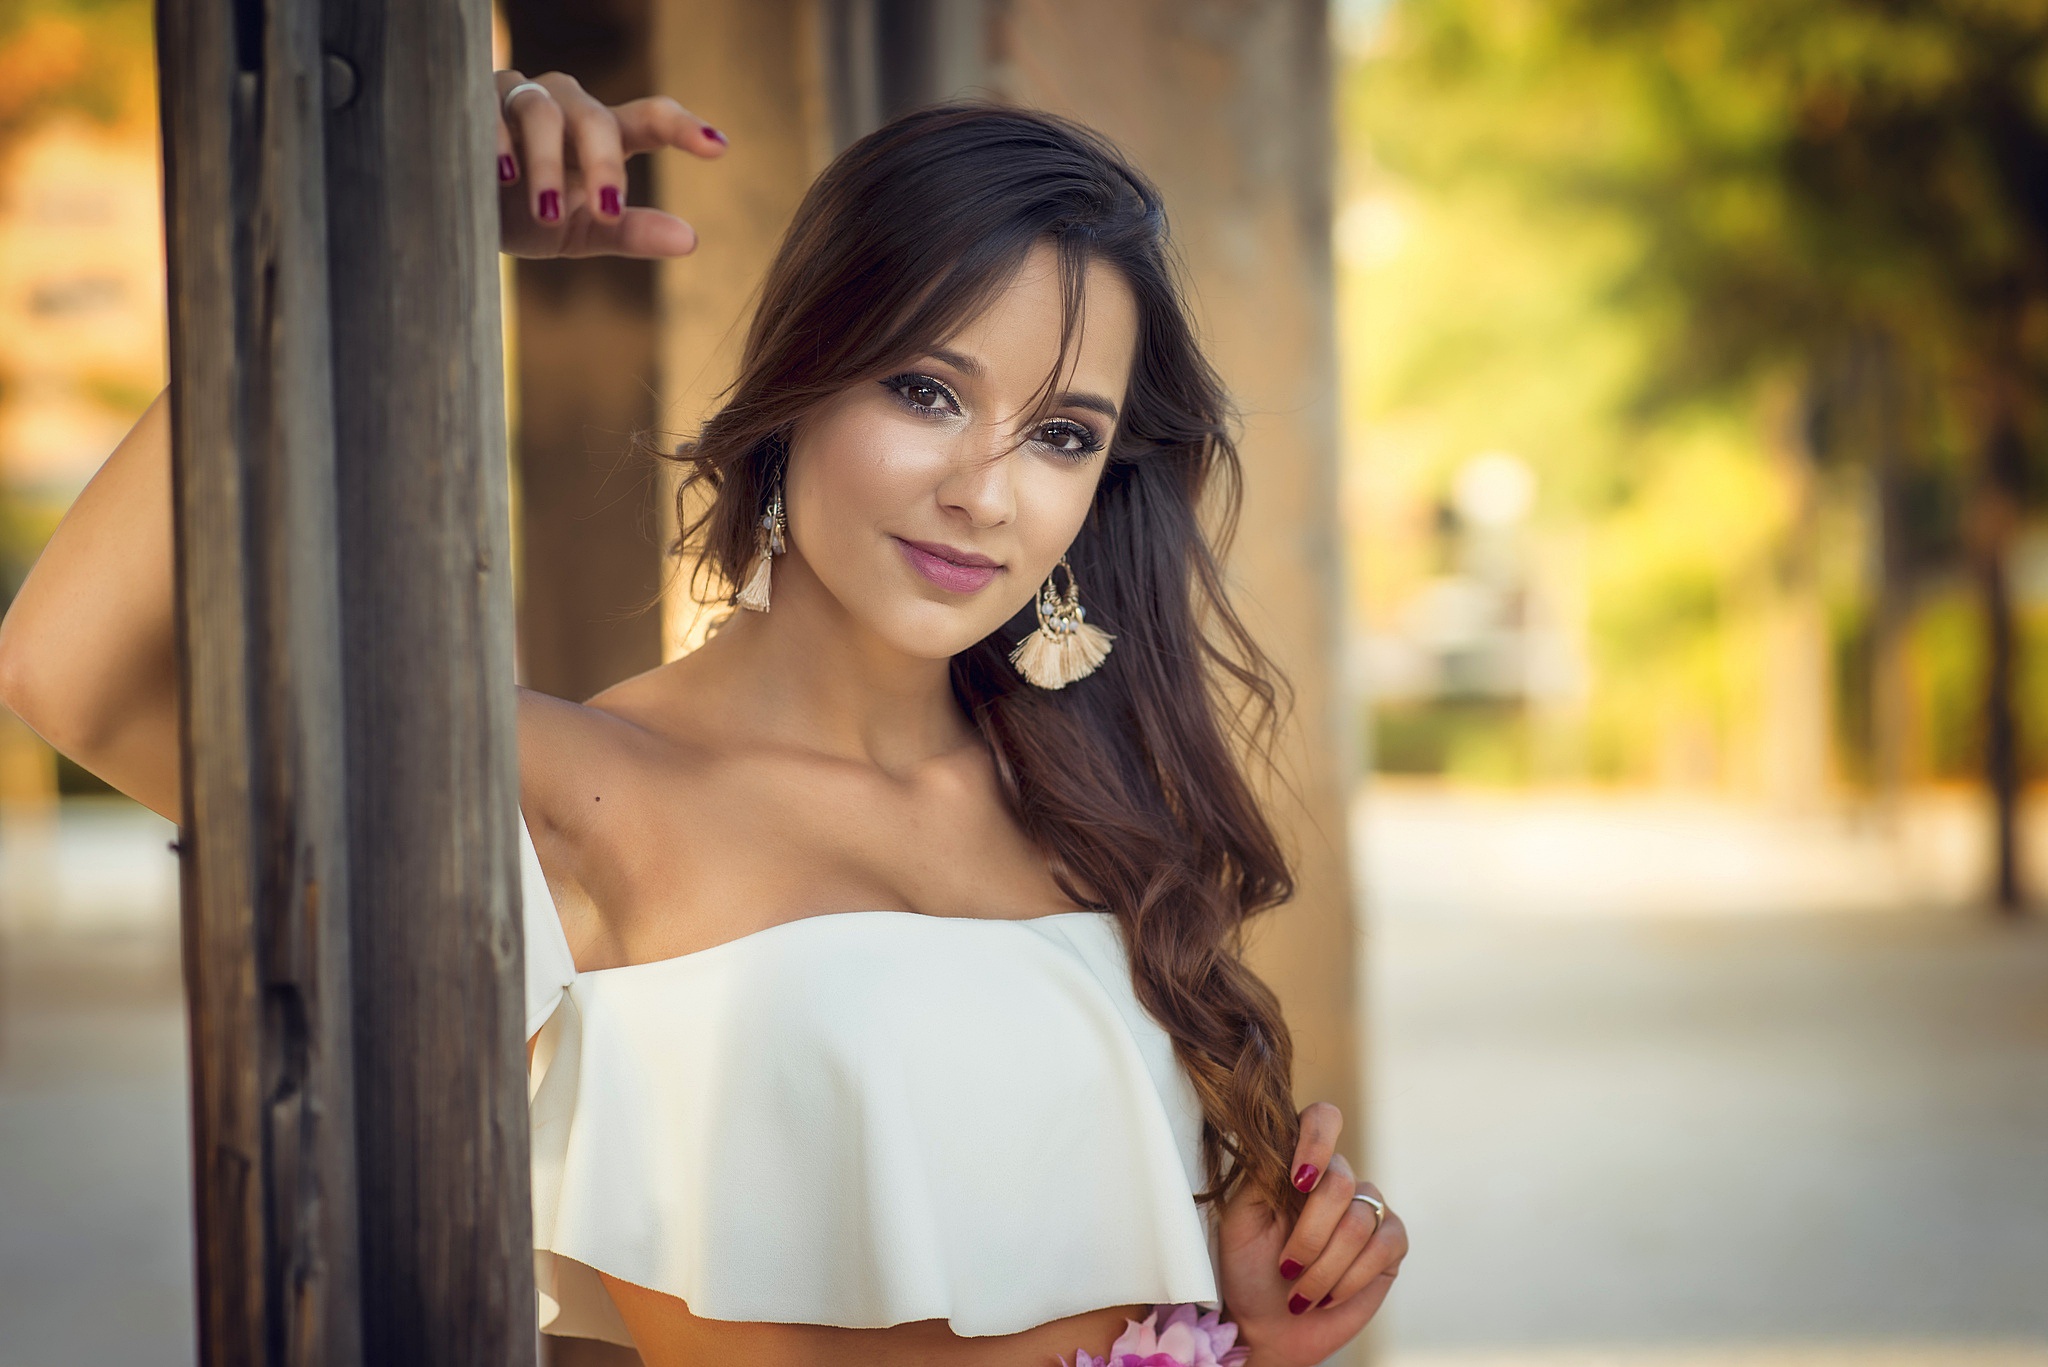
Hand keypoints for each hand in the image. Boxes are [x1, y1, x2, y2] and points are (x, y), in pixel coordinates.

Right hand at [492, 69, 726, 259]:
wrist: (456, 210)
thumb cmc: (526, 216)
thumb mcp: (583, 231)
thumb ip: (631, 231)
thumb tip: (690, 241)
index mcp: (602, 134)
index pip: (651, 119)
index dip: (685, 129)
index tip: (720, 148)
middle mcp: (567, 106)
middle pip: (597, 120)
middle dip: (604, 165)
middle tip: (608, 209)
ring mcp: (520, 96)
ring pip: (543, 114)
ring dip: (548, 165)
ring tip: (548, 212)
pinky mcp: (473, 100)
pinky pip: (489, 111)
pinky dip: (498, 143)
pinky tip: (502, 176)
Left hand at [1216, 1102, 1406, 1366]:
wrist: (1266, 1326)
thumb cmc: (1247, 1269)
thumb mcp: (1240, 1219)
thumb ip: (1263, 1176)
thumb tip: (1288, 1143)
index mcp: (1297, 1163)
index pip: (1322, 1119)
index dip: (1317, 1141)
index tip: (1298, 1180)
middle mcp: (1336, 1179)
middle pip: (1339, 1183)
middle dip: (1309, 1236)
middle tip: (1287, 1267)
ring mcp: (1367, 1209)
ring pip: (1359, 1222)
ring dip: (1324, 1268)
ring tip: (1302, 1293)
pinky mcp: (1391, 1242)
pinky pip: (1383, 1247)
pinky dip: (1351, 1278)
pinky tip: (1329, 1296)